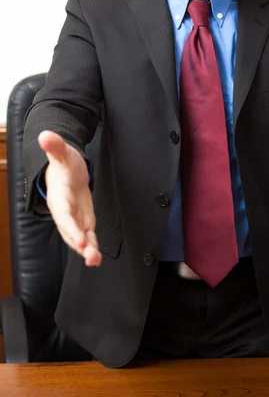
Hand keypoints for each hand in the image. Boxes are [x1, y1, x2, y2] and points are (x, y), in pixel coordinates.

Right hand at [38, 130, 101, 266]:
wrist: (64, 170)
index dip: (70, 226)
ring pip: (79, 236)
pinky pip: (87, 235)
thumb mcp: (62, 153)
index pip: (64, 213)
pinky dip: (91, 246)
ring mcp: (74, 217)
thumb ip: (55, 146)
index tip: (79, 239)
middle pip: (70, 229)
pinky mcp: (83, 220)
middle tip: (90, 256)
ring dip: (86, 250)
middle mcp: (64, 210)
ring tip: (95, 261)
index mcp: (59, 196)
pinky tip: (96, 257)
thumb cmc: (63, 162)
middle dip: (79, 243)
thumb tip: (45, 135)